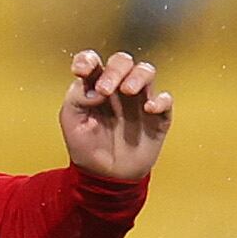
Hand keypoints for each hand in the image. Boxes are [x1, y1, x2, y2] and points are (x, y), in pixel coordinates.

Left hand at [60, 50, 170, 180]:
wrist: (106, 178)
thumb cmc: (87, 148)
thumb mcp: (71, 124)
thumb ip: (77, 99)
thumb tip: (97, 88)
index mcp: (95, 87)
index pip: (93, 62)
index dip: (88, 59)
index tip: (82, 69)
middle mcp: (118, 88)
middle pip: (122, 61)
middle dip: (114, 70)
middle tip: (105, 90)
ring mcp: (139, 100)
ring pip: (146, 71)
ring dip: (138, 76)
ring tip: (127, 91)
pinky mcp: (156, 116)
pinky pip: (165, 99)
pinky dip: (160, 100)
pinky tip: (148, 109)